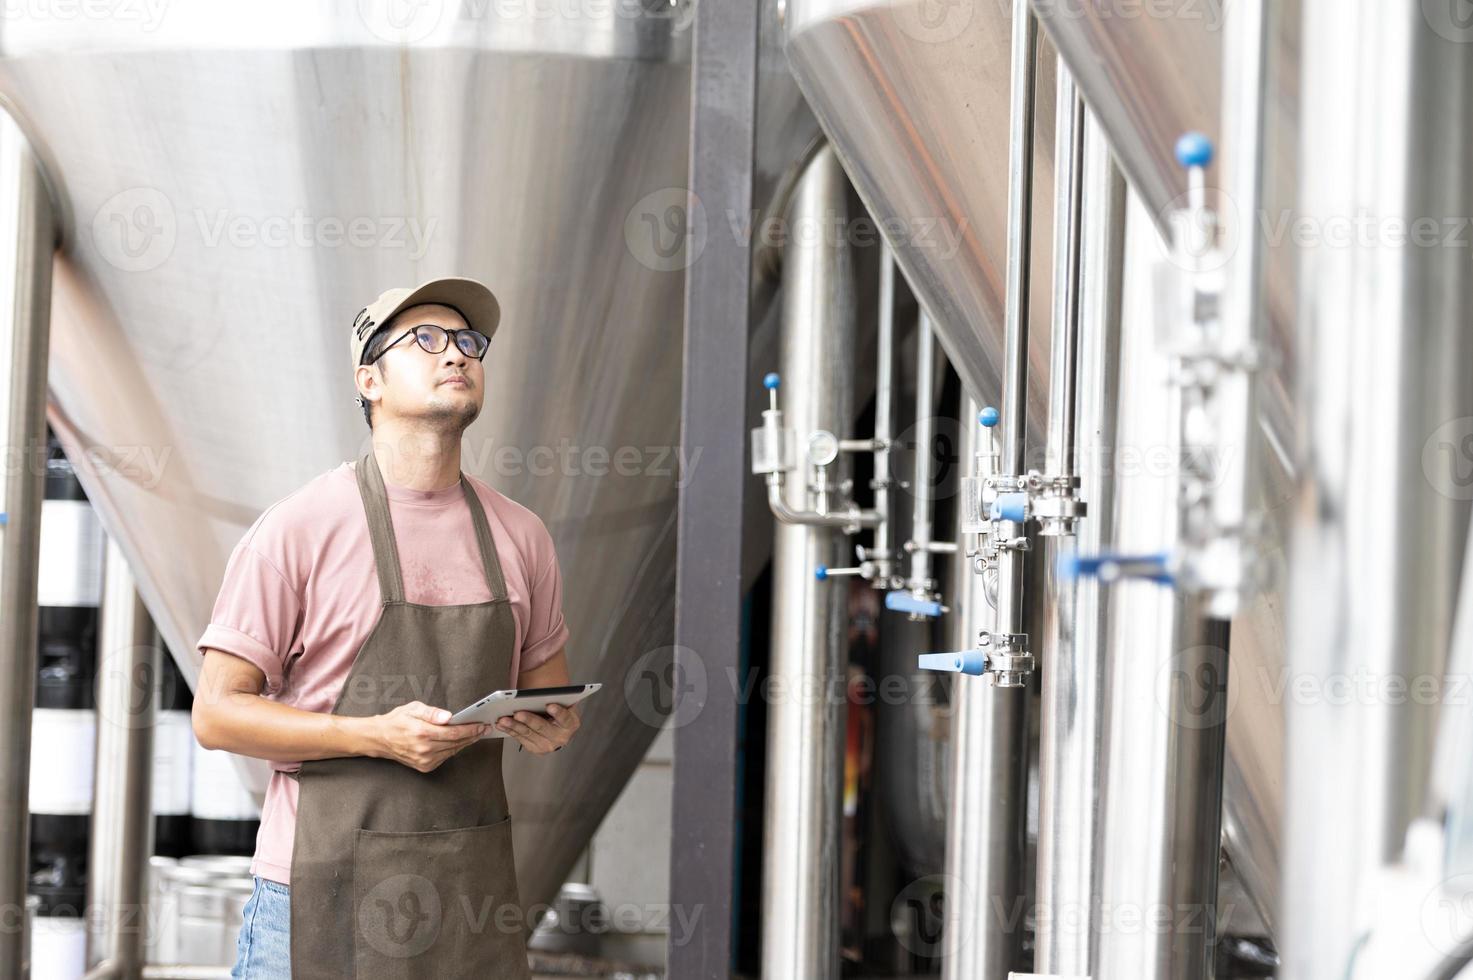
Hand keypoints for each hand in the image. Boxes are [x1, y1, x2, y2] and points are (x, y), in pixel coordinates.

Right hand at [369, 701, 488, 772]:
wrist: (380, 739)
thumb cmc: (397, 721)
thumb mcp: (413, 708)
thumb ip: (432, 712)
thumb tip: (448, 717)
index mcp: (422, 733)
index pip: (454, 732)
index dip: (470, 729)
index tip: (481, 725)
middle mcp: (424, 749)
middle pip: (456, 743)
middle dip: (472, 735)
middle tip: (484, 729)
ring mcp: (424, 760)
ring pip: (452, 751)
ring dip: (465, 743)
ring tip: (475, 734)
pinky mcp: (424, 766)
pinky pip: (445, 757)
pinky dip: (453, 749)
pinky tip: (460, 741)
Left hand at [496, 702, 580, 754]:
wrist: (557, 726)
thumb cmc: (558, 710)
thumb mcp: (561, 703)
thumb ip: (555, 698)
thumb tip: (539, 693)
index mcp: (571, 723)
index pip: (565, 718)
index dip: (558, 712)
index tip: (550, 705)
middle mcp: (560, 737)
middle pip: (543, 727)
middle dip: (529, 720)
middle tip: (518, 713)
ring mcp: (547, 745)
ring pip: (528, 734)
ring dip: (514, 726)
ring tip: (503, 719)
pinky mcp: (534, 748)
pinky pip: (520, 738)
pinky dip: (510, 730)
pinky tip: (501, 724)